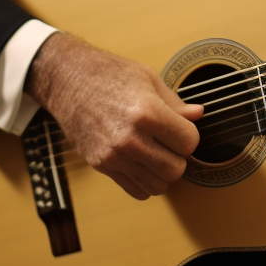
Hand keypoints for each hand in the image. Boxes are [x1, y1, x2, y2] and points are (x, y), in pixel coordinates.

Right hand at [24, 32, 203, 199]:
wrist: (66, 79)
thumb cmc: (108, 73)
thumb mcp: (148, 78)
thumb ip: (175, 103)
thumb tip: (198, 115)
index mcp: (147, 112)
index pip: (189, 143)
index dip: (189, 135)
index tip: (180, 127)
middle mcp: (130, 138)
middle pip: (176, 169)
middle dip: (178, 156)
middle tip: (169, 142)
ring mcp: (114, 156)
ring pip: (158, 185)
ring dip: (163, 172)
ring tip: (156, 152)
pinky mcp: (102, 165)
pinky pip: (136, 191)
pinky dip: (145, 182)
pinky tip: (143, 163)